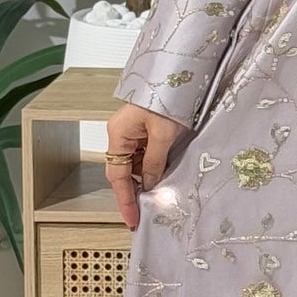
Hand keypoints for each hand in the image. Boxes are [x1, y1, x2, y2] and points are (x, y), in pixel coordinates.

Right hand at [104, 102, 187, 229]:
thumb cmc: (167, 100)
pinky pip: (145, 156)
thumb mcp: (163, 135)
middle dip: (134, 193)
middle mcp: (121, 135)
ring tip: (159, 196)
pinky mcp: (145, 131)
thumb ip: (155, 162)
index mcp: (119, 135)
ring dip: (147, 180)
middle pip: (124, 172)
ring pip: (136, 165)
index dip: (125, 200)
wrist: (178, 77)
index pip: (118, 177)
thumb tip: (149, 184)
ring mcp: (133, 133)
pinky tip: (163, 177)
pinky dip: (153, 168)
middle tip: (144, 214)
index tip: (132, 219)